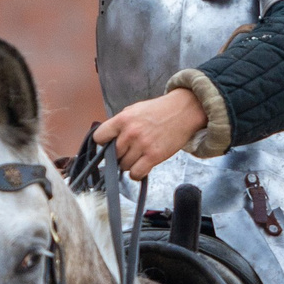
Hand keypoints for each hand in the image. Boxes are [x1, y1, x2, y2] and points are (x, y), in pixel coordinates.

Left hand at [92, 87, 206, 178]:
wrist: (184, 110)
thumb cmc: (159, 110)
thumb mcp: (134, 110)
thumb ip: (120, 124)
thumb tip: (108, 139)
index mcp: (123, 119)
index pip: (99, 137)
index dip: (103, 143)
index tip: (108, 144)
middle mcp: (131, 133)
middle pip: (113, 155)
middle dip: (119, 154)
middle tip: (130, 149)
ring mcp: (142, 145)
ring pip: (124, 165)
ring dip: (130, 163)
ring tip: (139, 155)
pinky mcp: (154, 156)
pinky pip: (136, 173)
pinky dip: (137, 173)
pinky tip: (142, 166)